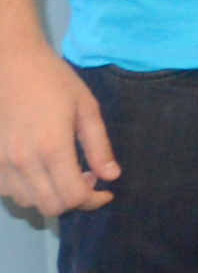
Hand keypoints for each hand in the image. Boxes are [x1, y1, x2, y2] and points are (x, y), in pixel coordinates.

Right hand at [0, 38, 115, 215]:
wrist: (11, 65)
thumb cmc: (53, 81)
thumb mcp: (87, 108)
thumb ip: (99, 146)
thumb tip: (112, 176)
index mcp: (52, 148)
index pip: (73, 196)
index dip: (94, 200)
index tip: (106, 190)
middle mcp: (23, 162)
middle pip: (51, 207)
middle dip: (75, 201)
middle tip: (87, 178)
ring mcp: (1, 163)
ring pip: (28, 202)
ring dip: (51, 196)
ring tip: (64, 172)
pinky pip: (9, 191)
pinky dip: (28, 190)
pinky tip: (40, 171)